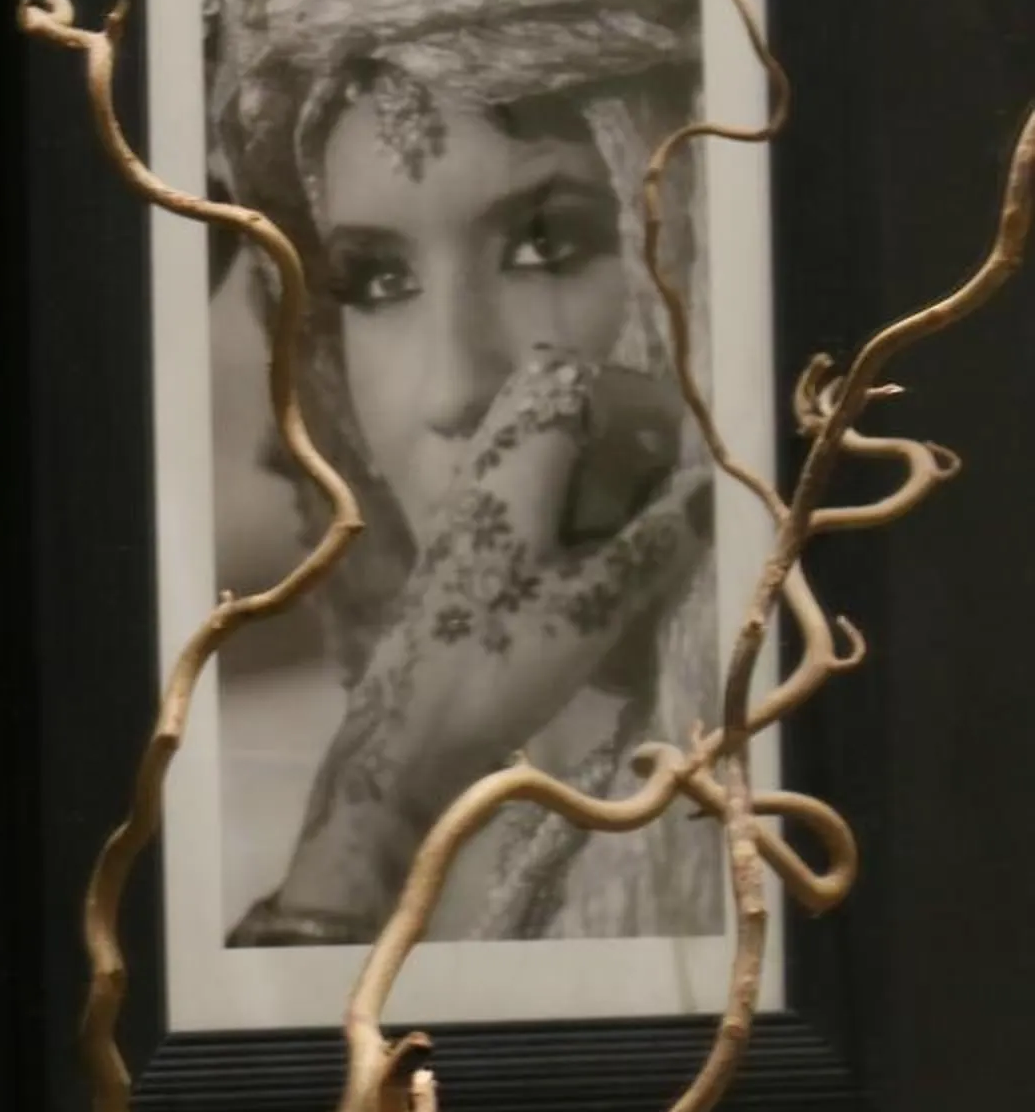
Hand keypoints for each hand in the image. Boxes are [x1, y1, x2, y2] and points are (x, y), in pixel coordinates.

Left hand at [240, 351, 710, 938]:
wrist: (412, 732)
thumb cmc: (501, 660)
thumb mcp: (595, 604)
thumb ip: (652, 538)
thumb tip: (700, 485)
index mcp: (510, 466)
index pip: (562, 379)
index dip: (626, 395)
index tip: (676, 445)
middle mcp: (481, 473)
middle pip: (549, 411)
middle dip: (615, 436)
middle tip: (662, 490)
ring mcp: (468, 511)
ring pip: (539, 457)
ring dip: (595, 478)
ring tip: (643, 527)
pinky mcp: (467, 551)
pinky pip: (526, 501)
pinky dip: (570, 513)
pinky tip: (604, 560)